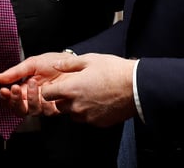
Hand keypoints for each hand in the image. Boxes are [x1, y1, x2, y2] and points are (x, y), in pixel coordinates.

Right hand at [0, 51, 66, 116]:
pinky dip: (45, 102)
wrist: (73, 62)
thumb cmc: (53, 62)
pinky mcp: (58, 106)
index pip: (12, 99)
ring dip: (30, 98)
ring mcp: (46, 103)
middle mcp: (34, 99)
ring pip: (33, 111)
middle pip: (20, 110)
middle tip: (15, 88)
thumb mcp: (32, 63)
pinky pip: (48, 111)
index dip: (6, 97)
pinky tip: (45, 89)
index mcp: (26, 89)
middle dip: (15, 101)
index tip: (4, 90)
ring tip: (32, 83)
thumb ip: (15, 72)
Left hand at [0, 52, 135, 126]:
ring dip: (74, 106)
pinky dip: (88, 112)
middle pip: (58, 106)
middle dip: (61, 98)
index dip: (49, 89)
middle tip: (73, 88)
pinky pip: (86, 119)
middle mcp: (76, 105)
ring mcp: (87, 116)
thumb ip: (69, 64)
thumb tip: (55, 65)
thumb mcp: (89, 60)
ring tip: (87, 94)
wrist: (135, 87)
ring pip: (72, 114)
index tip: (55, 85)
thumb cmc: (113, 71)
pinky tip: (98, 101)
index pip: (47, 95)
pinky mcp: (98, 123)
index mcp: (71, 89)